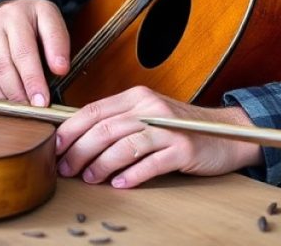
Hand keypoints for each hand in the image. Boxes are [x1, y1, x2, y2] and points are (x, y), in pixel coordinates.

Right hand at [0, 0, 69, 106]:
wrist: (5, 6)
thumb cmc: (32, 20)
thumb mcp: (51, 21)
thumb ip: (58, 43)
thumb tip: (60, 69)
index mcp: (18, 16)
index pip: (24, 52)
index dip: (33, 80)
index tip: (43, 101)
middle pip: (3, 66)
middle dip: (19, 93)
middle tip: (32, 109)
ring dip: (4, 96)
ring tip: (20, 107)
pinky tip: (2, 100)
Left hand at [55, 86, 262, 188]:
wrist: (226, 132)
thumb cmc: (179, 128)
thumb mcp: (147, 116)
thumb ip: (118, 122)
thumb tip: (78, 139)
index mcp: (136, 97)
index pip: (94, 110)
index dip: (70, 130)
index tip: (54, 147)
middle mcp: (150, 108)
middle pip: (104, 129)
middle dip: (79, 151)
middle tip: (66, 169)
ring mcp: (167, 128)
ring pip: (123, 146)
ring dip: (100, 165)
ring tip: (89, 178)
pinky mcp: (182, 148)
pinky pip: (149, 163)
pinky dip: (130, 176)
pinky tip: (118, 184)